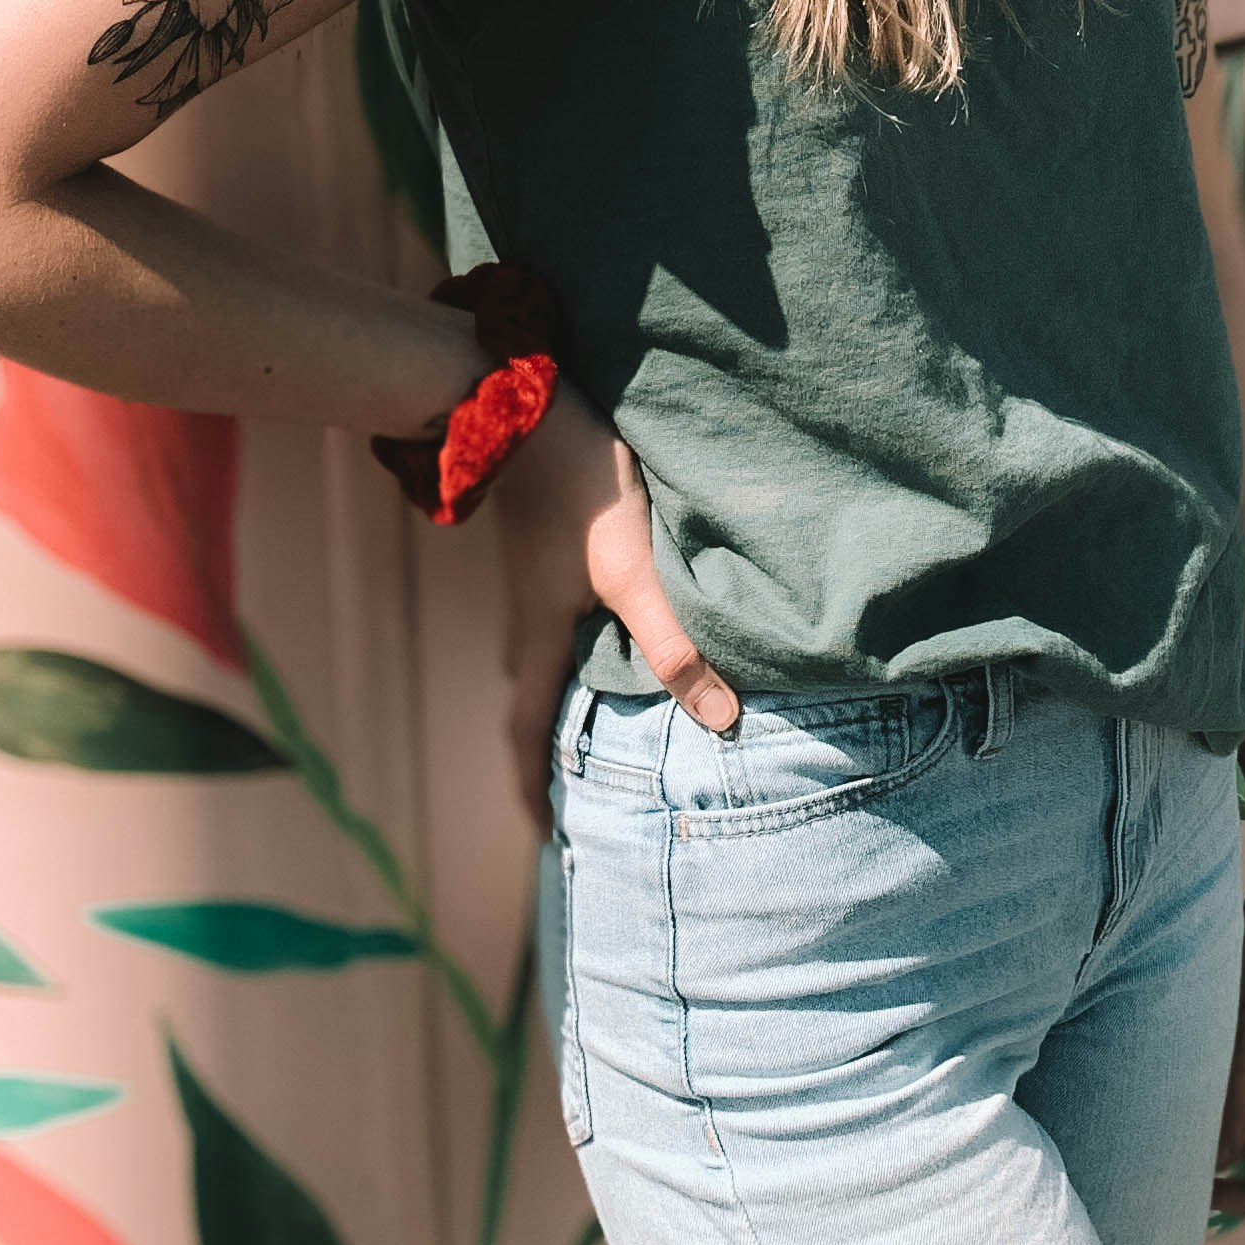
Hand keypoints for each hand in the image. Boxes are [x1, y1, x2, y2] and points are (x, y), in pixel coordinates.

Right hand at [491, 383, 737, 829]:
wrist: (522, 408)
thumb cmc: (581, 491)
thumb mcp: (636, 573)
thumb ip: (676, 646)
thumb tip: (722, 721)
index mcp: (538, 638)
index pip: (526, 733)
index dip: (533, 787)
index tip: (546, 836)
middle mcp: (526, 620)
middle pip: (532, 702)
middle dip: (551, 751)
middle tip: (578, 788)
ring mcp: (531, 583)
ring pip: (544, 659)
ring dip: (564, 698)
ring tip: (602, 721)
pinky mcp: (546, 550)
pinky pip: (557, 623)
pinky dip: (577, 651)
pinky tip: (612, 638)